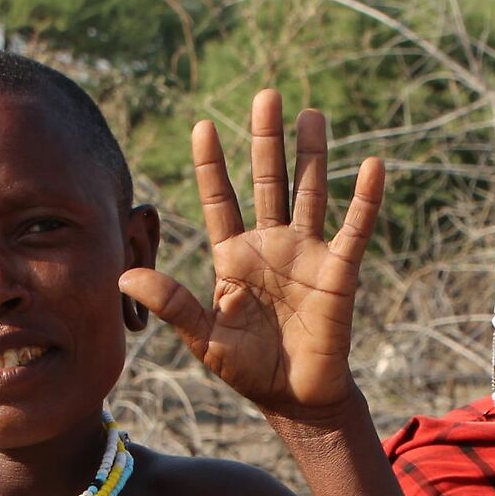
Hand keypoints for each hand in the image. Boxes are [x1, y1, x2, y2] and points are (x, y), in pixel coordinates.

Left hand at [121, 89, 382, 425]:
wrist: (295, 398)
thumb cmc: (248, 369)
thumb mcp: (204, 338)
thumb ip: (172, 304)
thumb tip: (123, 276)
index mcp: (234, 257)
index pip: (220, 200)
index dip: (212, 165)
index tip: (202, 126)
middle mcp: (271, 245)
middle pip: (268, 181)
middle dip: (266, 140)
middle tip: (266, 96)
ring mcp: (307, 254)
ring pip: (309, 193)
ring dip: (311, 155)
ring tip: (311, 114)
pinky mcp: (339, 272)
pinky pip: (353, 230)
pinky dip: (363, 200)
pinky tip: (371, 166)